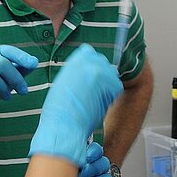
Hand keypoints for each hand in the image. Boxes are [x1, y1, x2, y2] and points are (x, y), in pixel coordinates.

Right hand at [0, 45, 37, 128]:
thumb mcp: (9, 77)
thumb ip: (21, 69)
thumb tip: (35, 62)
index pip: (9, 50)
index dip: (21, 56)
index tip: (33, 64)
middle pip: (1, 63)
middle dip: (15, 79)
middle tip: (24, 92)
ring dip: (2, 88)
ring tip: (7, 97)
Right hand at [29, 44, 122, 166]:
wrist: (64, 124)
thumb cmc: (60, 109)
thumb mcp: (63, 81)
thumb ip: (76, 72)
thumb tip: (88, 73)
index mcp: (75, 59)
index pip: (90, 53)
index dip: (90, 66)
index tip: (88, 77)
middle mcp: (89, 61)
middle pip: (103, 63)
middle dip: (100, 76)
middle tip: (90, 92)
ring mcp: (102, 72)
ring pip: (111, 75)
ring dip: (106, 86)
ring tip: (92, 99)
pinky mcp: (111, 85)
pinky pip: (117, 88)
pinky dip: (110, 96)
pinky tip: (98, 103)